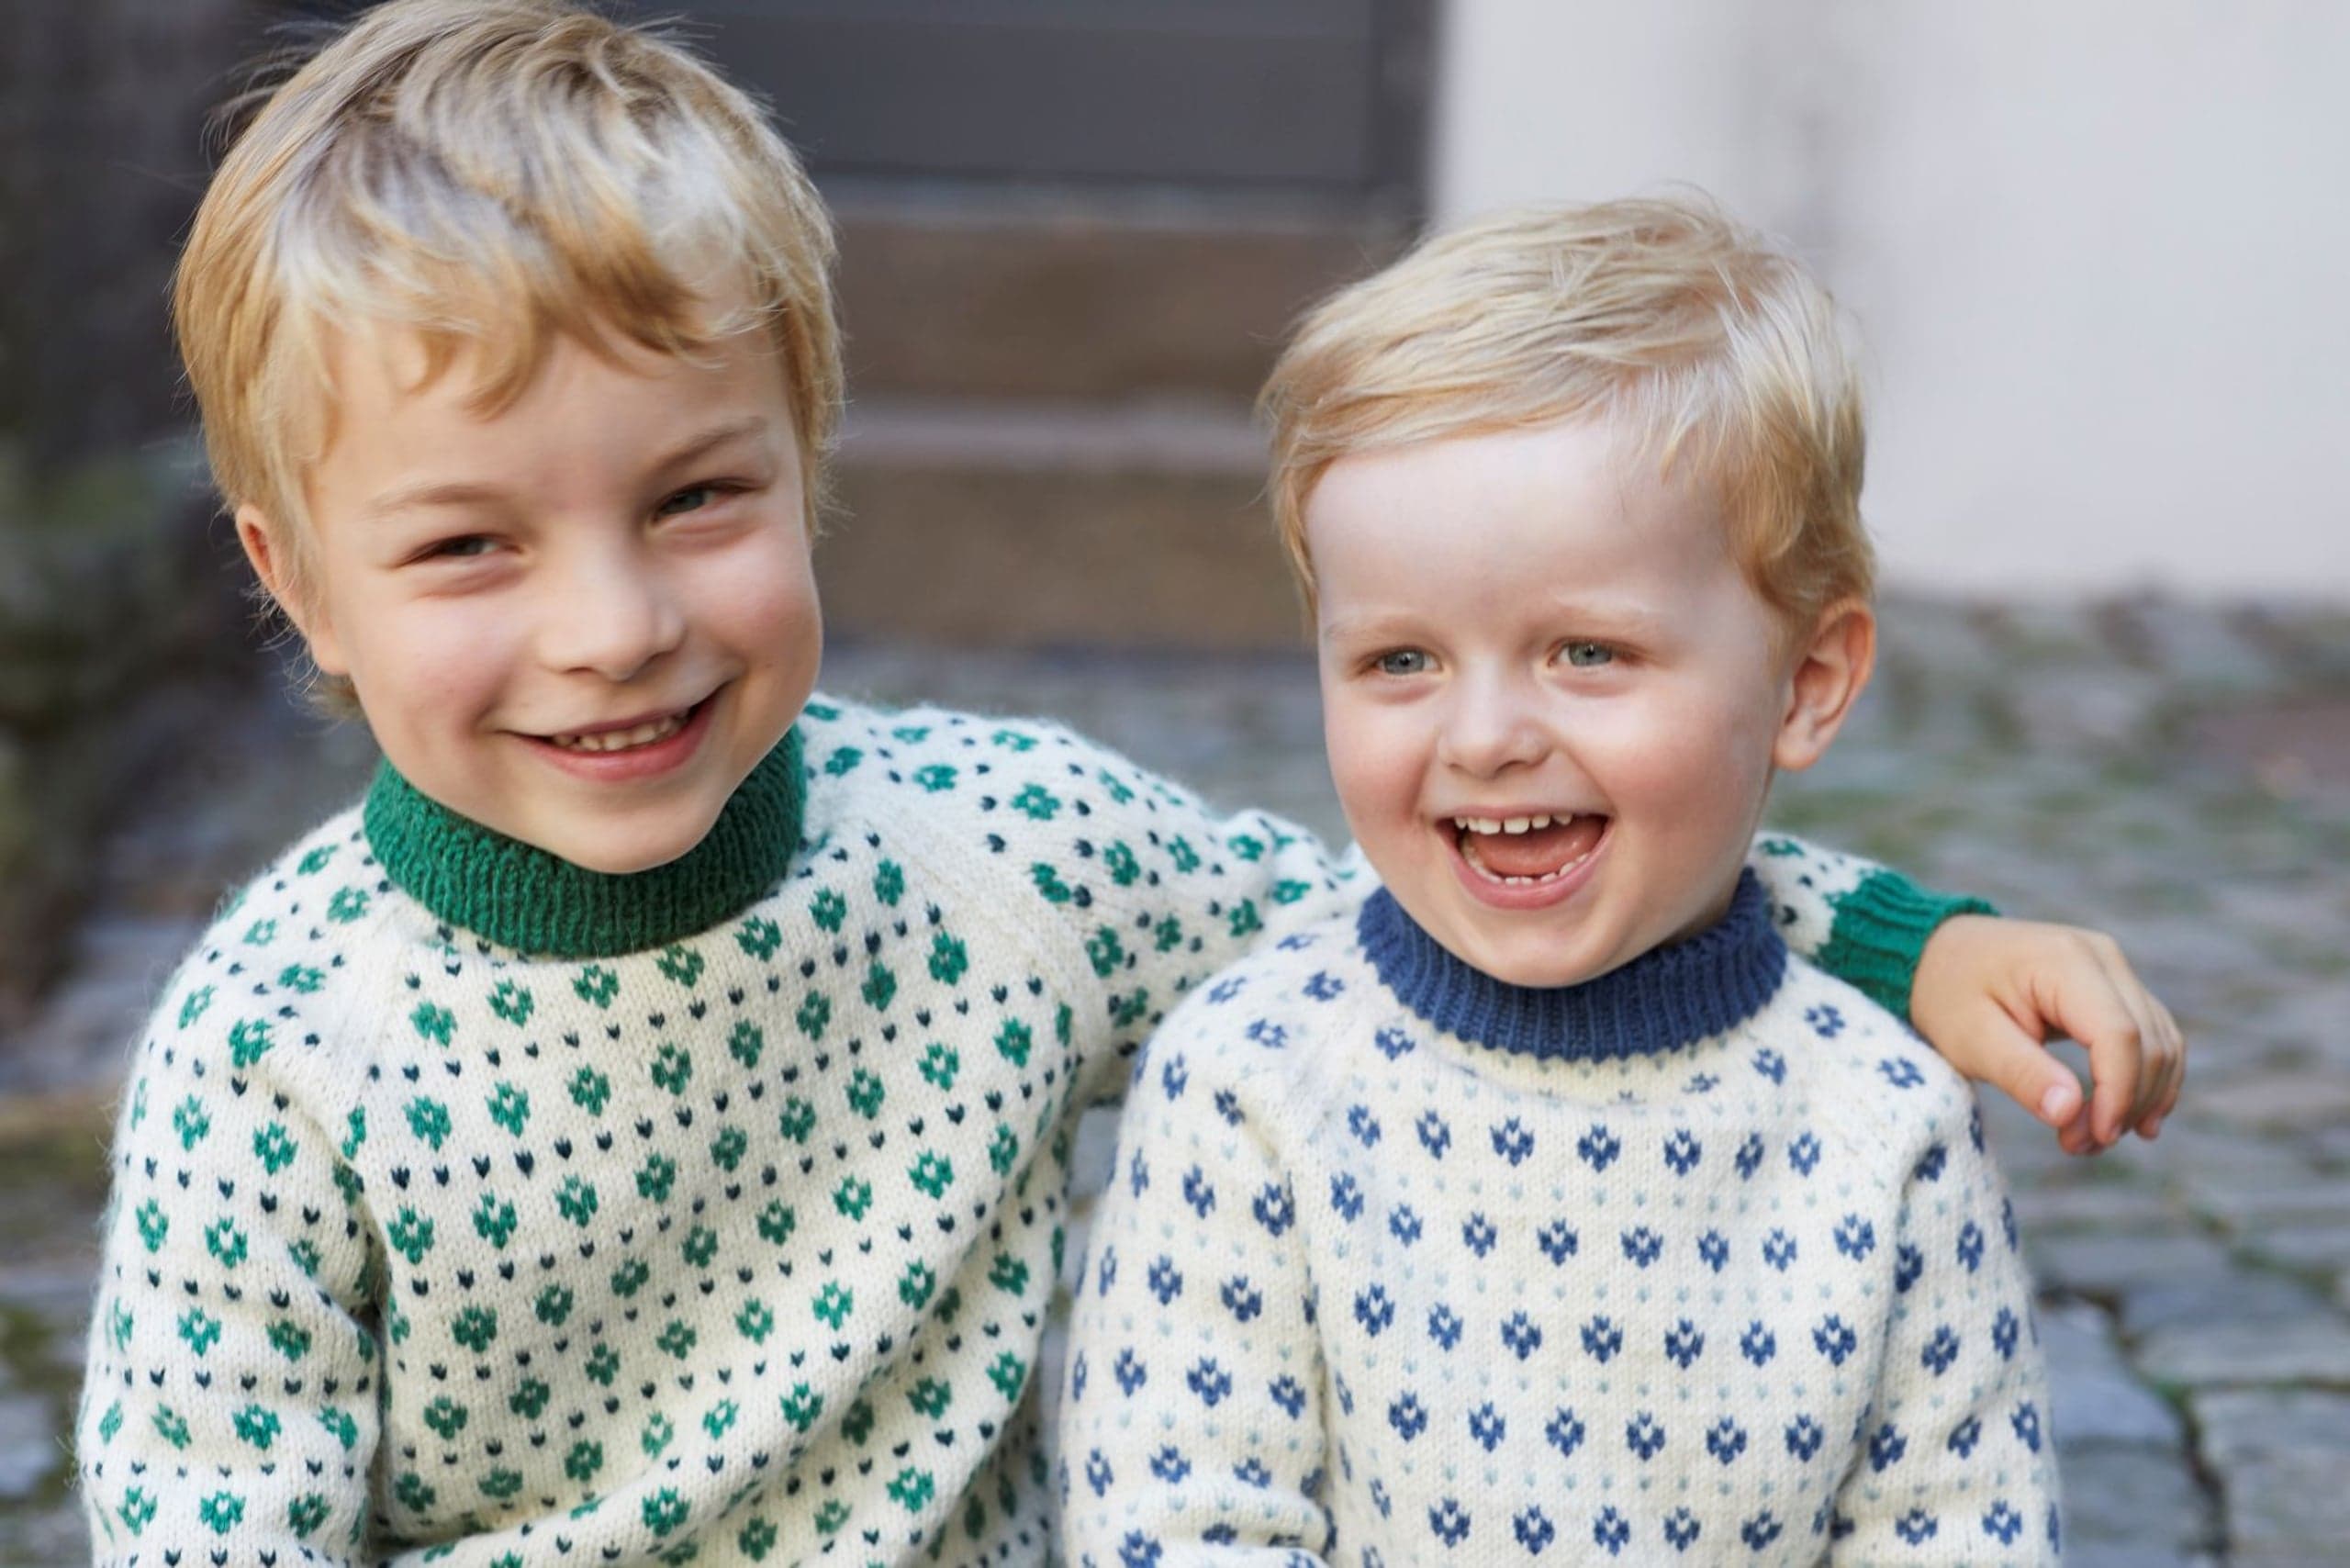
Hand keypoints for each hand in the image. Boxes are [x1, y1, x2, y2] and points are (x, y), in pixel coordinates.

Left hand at [1910, 915, 2185, 1152]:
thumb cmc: (1948, 995)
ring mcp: (2114, 968)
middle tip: (2077, 1146)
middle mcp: (2102, 957)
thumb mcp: (1969, 1038)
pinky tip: (2128, 1120)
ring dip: (2140, 1099)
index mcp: (2064, 961)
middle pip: (2147, 1042)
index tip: (2094, 1137)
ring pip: (2160, 1043)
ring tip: (2091, 1139)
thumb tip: (2069, 1113)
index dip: (2118, 1093)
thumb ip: (2021, 1073)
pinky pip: (2152, 1037)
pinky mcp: (2117, 986)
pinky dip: (2146, 1081)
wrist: (1939, 954)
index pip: (2118, 1034)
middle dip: (2125, 1105)